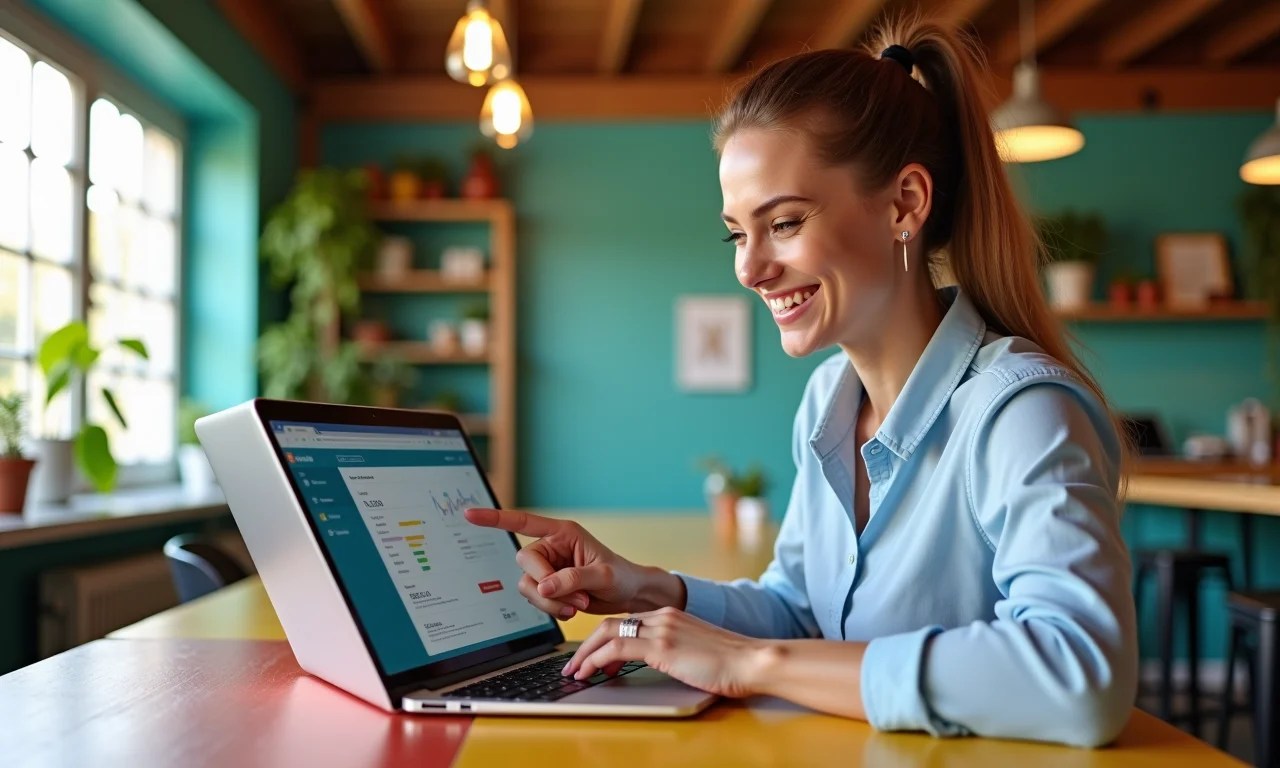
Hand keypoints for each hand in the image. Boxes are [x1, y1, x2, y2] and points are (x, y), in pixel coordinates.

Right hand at [464, 508, 684, 619]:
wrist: (628, 594)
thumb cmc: (621, 576)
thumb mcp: (601, 575)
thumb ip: (572, 578)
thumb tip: (543, 585)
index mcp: (562, 532)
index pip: (523, 522)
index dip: (495, 518)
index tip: (469, 514)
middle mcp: (551, 548)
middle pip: (525, 564)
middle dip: (546, 586)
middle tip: (575, 599)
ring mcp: (547, 568)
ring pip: (527, 586)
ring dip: (550, 601)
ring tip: (577, 606)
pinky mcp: (548, 587)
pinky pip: (535, 599)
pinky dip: (551, 608)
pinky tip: (572, 609)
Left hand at [565, 607, 764, 698]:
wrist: (752, 661)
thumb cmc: (732, 662)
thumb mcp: (697, 650)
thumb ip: (676, 650)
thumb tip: (661, 664)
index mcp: (670, 615)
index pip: (626, 622)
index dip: (603, 640)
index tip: (592, 658)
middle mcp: (662, 616)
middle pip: (610, 624)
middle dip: (586, 645)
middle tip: (573, 665)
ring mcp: (662, 629)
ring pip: (607, 633)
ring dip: (585, 654)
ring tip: (574, 672)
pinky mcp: (663, 646)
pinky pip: (618, 650)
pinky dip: (596, 660)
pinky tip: (589, 673)